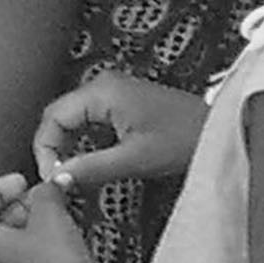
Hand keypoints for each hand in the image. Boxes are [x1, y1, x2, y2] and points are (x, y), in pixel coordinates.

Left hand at [0, 174, 92, 262]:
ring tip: (64, 211)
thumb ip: (47, 193)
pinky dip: (53, 240)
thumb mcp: (50, 217)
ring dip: (44, 221)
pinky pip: (41, 254)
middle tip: (49, 194)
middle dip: (28, 203)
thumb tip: (54, 182)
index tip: (21, 181)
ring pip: (25, 238)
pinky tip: (72, 234)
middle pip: (4, 221)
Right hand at [33, 71, 207, 190]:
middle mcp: (100, 84)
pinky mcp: (120, 99)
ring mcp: (110, 89)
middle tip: (59, 179)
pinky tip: (87, 159)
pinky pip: (89, 118)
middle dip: (54, 147)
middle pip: (60, 114)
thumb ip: (93, 167)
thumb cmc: (183, 138)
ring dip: (68, 144)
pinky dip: (83, 139)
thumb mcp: (135, 159)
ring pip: (73, 117)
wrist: (217, 127)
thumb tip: (59, 178)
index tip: (51, 176)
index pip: (53, 116)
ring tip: (70, 173)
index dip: (45, 148)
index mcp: (100, 91)